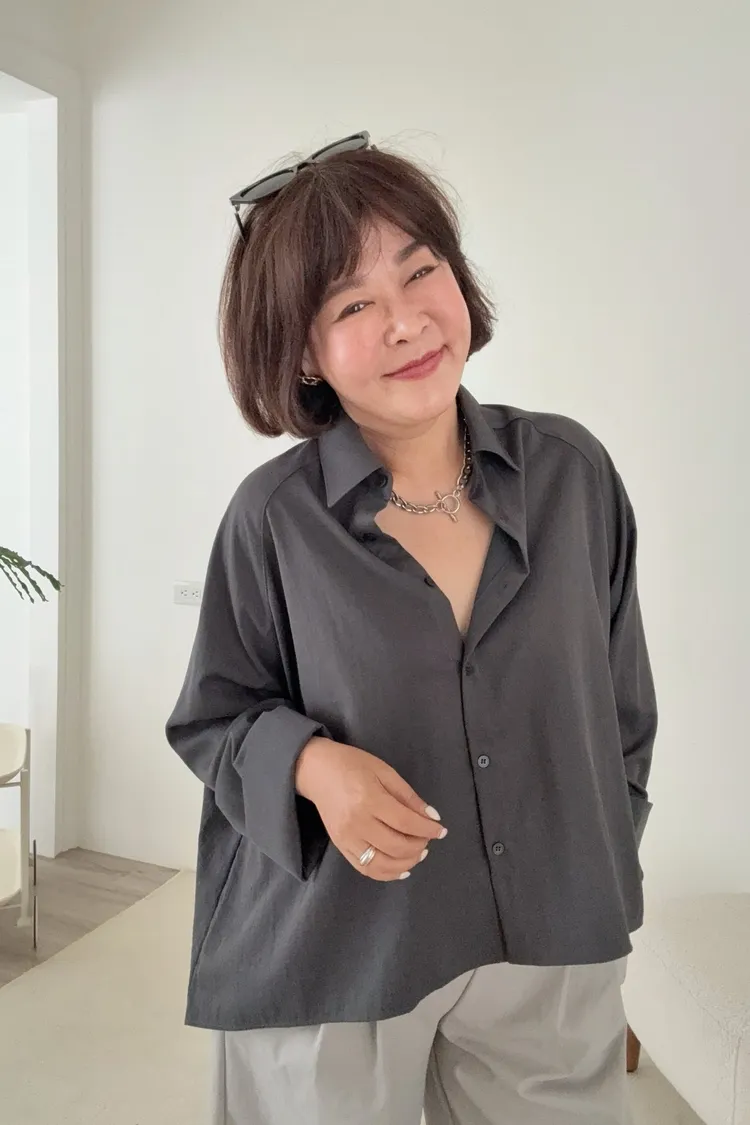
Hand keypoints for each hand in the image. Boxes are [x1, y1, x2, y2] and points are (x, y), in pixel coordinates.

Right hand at [295, 736, 446, 880]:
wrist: (316, 771)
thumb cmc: (352, 765)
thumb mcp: (385, 771)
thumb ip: (408, 796)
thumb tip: (431, 817)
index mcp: (369, 800)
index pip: (406, 823)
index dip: (428, 830)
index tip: (441, 830)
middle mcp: (357, 823)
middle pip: (396, 846)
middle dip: (420, 846)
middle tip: (428, 838)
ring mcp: (346, 839)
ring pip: (382, 865)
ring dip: (406, 863)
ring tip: (418, 853)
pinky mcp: (340, 847)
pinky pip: (366, 869)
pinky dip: (387, 873)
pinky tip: (401, 868)